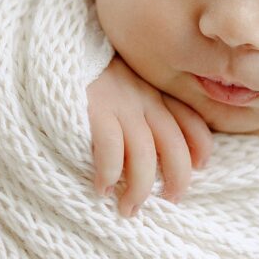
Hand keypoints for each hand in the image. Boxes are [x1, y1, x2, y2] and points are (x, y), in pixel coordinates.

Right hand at [87, 56, 212, 217]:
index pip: (191, 118)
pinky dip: (109, 173)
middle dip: (178, 177)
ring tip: (128, 208)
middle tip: (170, 200)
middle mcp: (142, 97)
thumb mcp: (124, 81)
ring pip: (145, 153)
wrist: (57, 50)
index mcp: (152, 91)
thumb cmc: (88, 73)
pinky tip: (102, 188)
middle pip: (174, 143)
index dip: (201, 145)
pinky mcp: (94, 109)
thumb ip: (140, 102)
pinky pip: (111, 148)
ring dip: (139, 188)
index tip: (200, 166)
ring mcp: (119, 103)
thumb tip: (152, 145)